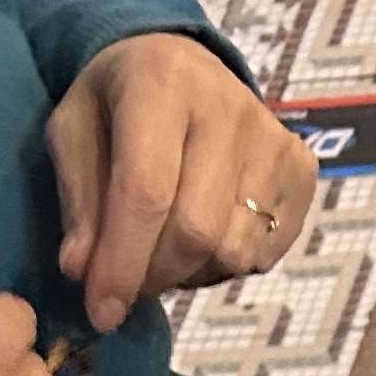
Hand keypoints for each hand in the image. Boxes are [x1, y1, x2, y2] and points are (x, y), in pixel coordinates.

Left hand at [46, 33, 315, 335]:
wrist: (180, 63)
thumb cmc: (118, 101)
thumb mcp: (74, 131)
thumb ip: (78, 200)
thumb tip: (83, 271)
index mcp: (161, 83)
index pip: (146, 191)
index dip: (123, 261)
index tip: (102, 312)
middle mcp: (227, 106)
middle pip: (196, 230)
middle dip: (154, 275)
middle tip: (128, 280)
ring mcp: (274, 139)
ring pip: (234, 251)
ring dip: (190, 273)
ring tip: (164, 250)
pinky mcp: (302, 169)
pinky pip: (265, 252)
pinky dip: (226, 264)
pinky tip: (204, 236)